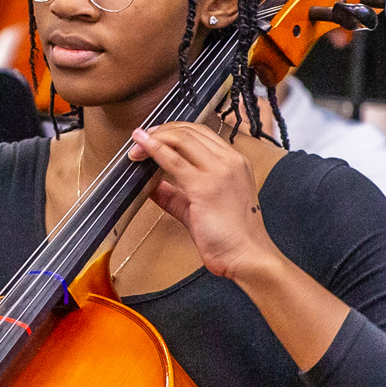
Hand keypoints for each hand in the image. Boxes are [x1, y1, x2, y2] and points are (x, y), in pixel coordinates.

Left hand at [128, 122, 282, 281]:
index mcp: (235, 163)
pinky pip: (174, 160)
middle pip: (191, 131)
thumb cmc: (231, 238)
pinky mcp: (205, 186)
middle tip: (141, 138)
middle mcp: (230, 161)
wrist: (248, 256)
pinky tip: (141, 147)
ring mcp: (220, 171)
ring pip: (182, 139)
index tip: (155, 135)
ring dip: (155, 137)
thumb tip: (152, 186)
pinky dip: (154, 149)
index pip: (201, 134)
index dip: (175, 130)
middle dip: (162, 130)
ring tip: (137, 144)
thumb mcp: (200, 208)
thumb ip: (176, 195)